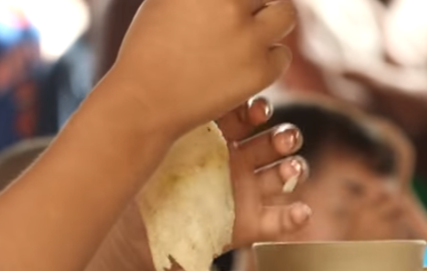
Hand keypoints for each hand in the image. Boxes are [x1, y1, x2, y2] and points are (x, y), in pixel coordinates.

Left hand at [100, 98, 310, 270]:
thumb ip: (170, 128)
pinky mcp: (247, 224)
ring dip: (293, 168)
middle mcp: (236, 160)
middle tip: (283, 138)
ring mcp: (244, 192)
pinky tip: (300, 212)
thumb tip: (174, 96)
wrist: (130, 237)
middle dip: (283, 137)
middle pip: (273, 141)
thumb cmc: (139, 188)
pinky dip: (294, 217)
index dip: (257, 110)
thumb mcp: (153, 153)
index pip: (247, 114)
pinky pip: (279, 220)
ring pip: (282, 174)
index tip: (257, 110)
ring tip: (290, 169)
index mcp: (216, 137)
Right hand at [106, 0, 295, 136]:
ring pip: (284, 14)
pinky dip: (266, 60)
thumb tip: (225, 0)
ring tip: (244, 40)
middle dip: (254, 4)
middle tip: (234, 21)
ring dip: (269, 24)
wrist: (142, 103)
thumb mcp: (166, 1)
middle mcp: (230, 3)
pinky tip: (239, 68)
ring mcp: (247, 36)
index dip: (238, 2)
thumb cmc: (149, 49)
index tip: (232, 10)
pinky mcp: (258, 70)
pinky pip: (281, 55)